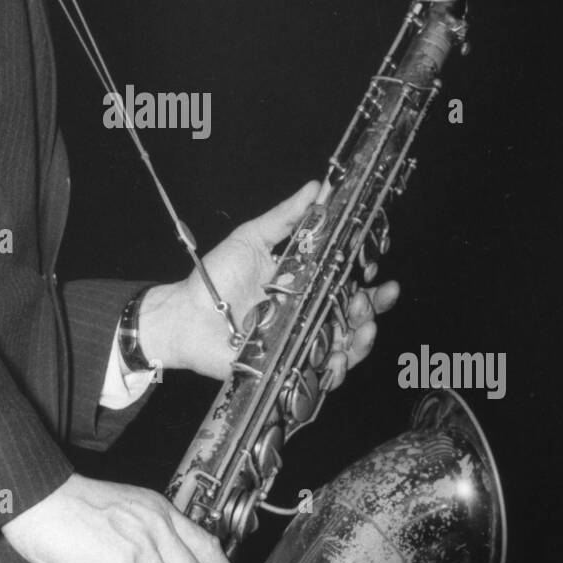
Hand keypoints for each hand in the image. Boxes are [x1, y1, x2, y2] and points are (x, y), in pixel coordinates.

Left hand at [139, 180, 398, 383]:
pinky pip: (318, 376)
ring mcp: (299, 342)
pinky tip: (338, 358)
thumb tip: (317, 186)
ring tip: (364, 327)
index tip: (378, 262)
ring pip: (344, 346)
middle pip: (354, 315)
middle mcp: (307, 314)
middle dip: (373, 306)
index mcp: (304, 283)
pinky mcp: (286, 368)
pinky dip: (335, 370)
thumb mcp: (252, 238)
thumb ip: (286, 216)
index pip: (347, 279)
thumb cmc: (216, 277)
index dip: (368, 274)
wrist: (185, 314)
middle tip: (377, 295)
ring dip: (362, 338)